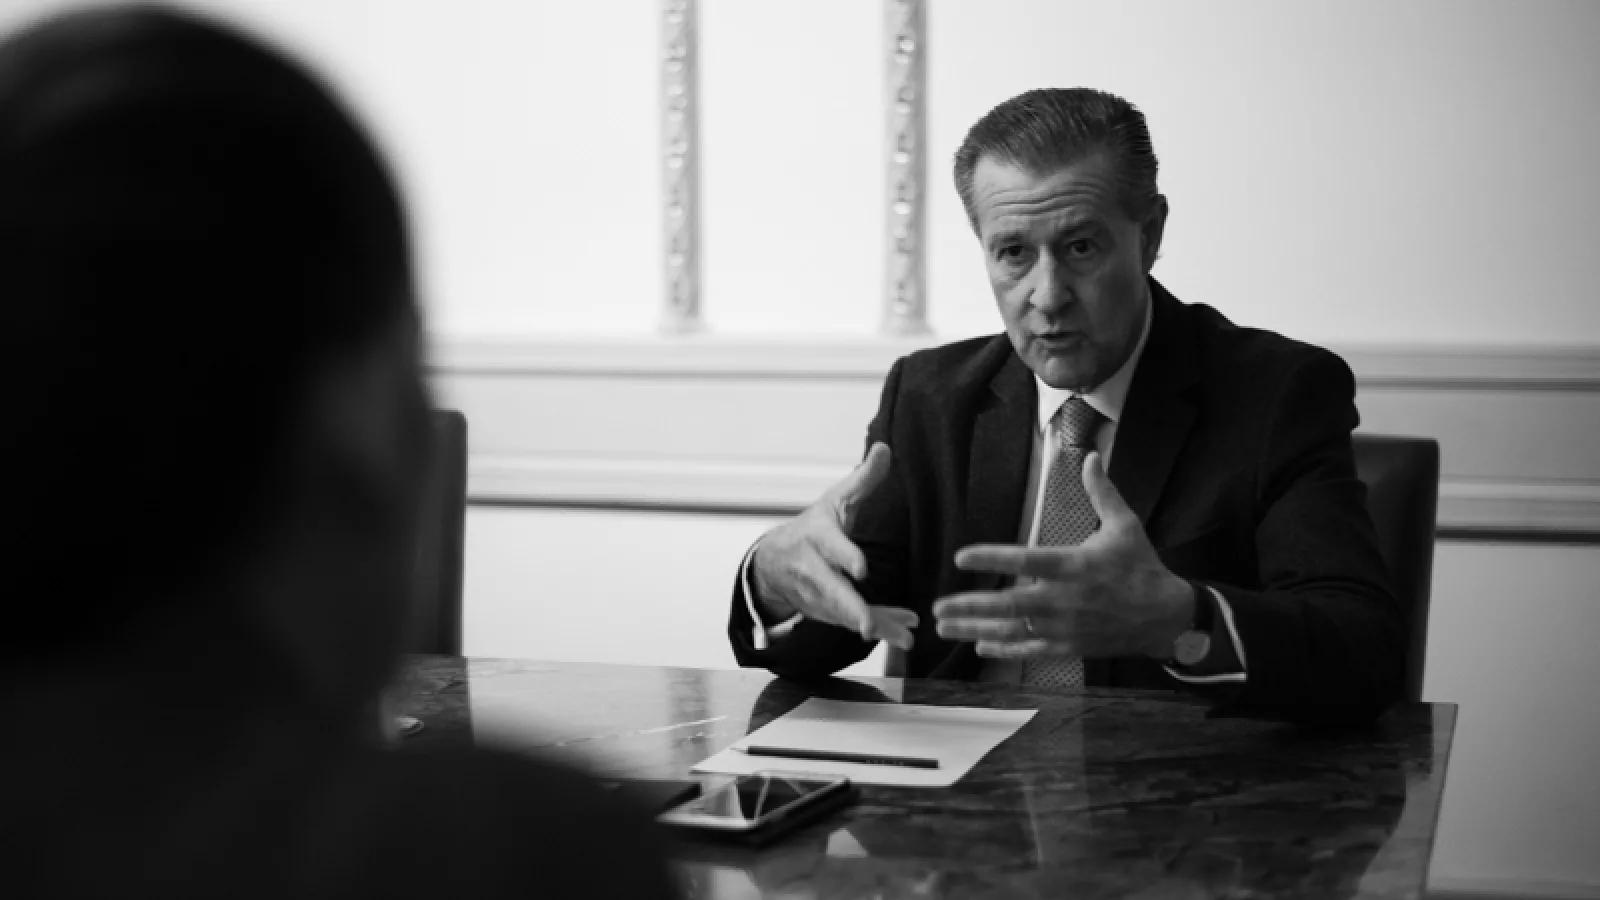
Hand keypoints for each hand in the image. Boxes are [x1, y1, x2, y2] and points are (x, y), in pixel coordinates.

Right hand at [750, 443, 918, 649]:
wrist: (773, 560)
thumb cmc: (814, 526)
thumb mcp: (836, 499)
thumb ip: (863, 479)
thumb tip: (885, 448)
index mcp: (816, 536)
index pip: (830, 546)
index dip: (845, 556)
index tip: (861, 569)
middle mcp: (812, 568)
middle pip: (831, 591)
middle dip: (851, 609)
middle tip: (868, 627)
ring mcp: (815, 594)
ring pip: (845, 614)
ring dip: (875, 625)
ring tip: (904, 637)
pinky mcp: (823, 612)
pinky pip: (852, 622)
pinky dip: (878, 627)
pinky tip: (902, 631)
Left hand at [933, 451, 1192, 660]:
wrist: (1166, 617)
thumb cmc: (1142, 567)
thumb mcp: (1125, 525)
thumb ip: (1102, 493)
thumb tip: (1090, 456)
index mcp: (1075, 566)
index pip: (1026, 560)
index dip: (992, 559)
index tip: (962, 557)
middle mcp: (1065, 599)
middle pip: (1010, 604)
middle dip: (971, 606)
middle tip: (938, 606)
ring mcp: (1066, 627)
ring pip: (1014, 630)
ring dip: (976, 629)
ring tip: (944, 627)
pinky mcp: (1070, 647)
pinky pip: (1031, 650)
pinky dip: (1004, 647)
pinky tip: (979, 644)